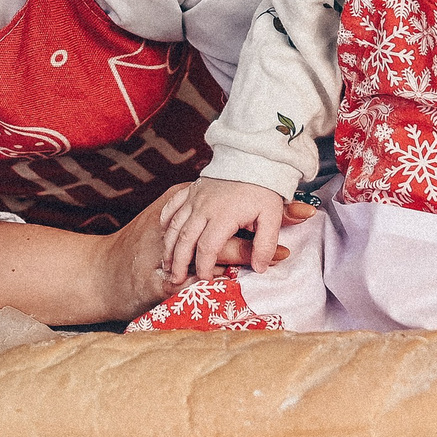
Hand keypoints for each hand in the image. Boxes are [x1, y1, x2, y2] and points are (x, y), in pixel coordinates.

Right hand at [159, 178, 289, 282]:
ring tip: (167, 264)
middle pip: (185, 239)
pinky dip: (166, 221)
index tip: (205, 280)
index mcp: (223, 215)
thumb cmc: (263, 188)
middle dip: (179, 262)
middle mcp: (204, 207)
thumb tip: (260, 269)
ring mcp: (194, 197)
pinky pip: (172, 205)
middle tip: (176, 279)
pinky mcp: (191, 190)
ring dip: (169, 246)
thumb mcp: (272, 216)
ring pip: (174, 225)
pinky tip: (164, 234)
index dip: (204, 267)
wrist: (253, 156)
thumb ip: (266, 244)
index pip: (208, 247)